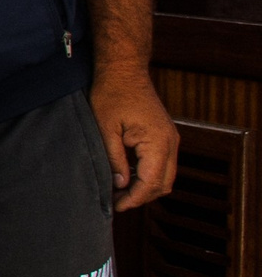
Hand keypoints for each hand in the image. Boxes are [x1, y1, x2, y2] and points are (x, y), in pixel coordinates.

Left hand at [90, 63, 178, 211]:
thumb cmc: (111, 94)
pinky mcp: (165, 135)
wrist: (123, 70)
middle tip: (116, 202)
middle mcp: (171, 143)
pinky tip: (126, 176)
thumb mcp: (105, 129)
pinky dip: (147, 174)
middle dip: (141, 196)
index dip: (135, 198)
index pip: (151, 183)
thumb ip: (114, 159)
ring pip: (165, 175)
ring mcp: (170, 139)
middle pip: (163, 183)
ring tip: (118, 191)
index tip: (116, 206)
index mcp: (158, 142)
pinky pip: (162, 163)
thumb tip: (120, 185)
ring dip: (145, 186)